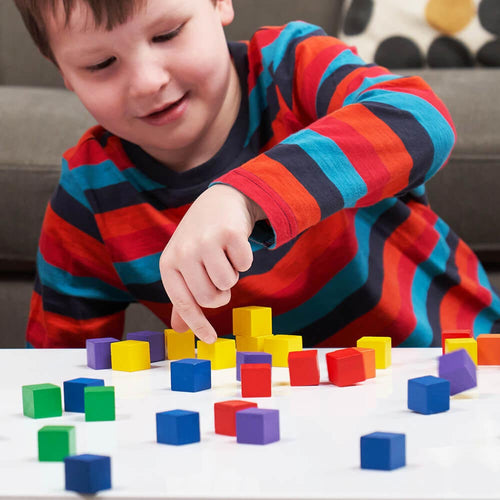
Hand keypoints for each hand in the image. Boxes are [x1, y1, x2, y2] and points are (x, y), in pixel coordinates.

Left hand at [159, 184, 264, 342]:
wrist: (219, 201)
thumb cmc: (201, 239)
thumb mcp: (185, 264)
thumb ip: (183, 295)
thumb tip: (179, 329)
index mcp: (169, 263)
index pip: (183, 303)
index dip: (198, 324)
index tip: (210, 340)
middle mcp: (183, 252)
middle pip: (209, 298)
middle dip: (220, 293)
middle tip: (219, 277)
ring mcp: (205, 242)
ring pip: (227, 283)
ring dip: (232, 275)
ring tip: (224, 257)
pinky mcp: (229, 233)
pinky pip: (244, 265)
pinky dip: (244, 260)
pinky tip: (234, 245)